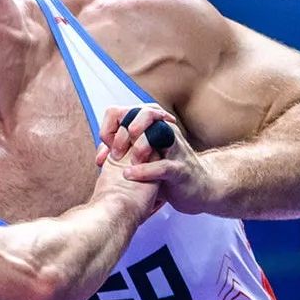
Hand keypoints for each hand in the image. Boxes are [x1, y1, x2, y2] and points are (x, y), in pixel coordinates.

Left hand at [95, 105, 222, 215]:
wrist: (197, 188)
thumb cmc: (166, 170)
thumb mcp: (142, 156)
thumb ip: (121, 152)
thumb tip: (101, 154)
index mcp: (152, 124)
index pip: (122, 111)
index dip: (109, 129)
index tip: (107, 150)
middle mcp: (164, 129)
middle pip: (141, 113)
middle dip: (123, 132)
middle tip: (116, 155)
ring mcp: (174, 147)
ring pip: (155, 133)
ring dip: (136, 147)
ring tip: (125, 164)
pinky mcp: (180, 169)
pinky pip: (162, 165)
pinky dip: (143, 170)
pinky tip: (128, 174)